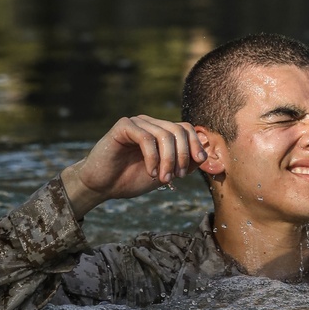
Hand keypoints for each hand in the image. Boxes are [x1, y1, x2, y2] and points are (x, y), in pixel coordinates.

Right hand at [61, 115, 206, 218]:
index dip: (195, 145)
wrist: (103, 186)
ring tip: (163, 179)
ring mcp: (137, 123)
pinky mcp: (123, 126)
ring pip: (164, 135)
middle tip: (178, 177)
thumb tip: (205, 151)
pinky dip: (152, 157)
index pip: (186, 129)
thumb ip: (185, 163)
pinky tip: (150, 172)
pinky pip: (146, 138)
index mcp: (161, 131)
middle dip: (183, 156)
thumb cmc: (132, 179)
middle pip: (178, 130)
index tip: (194, 167)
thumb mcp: (165, 173)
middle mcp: (150, 123)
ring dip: (168, 160)